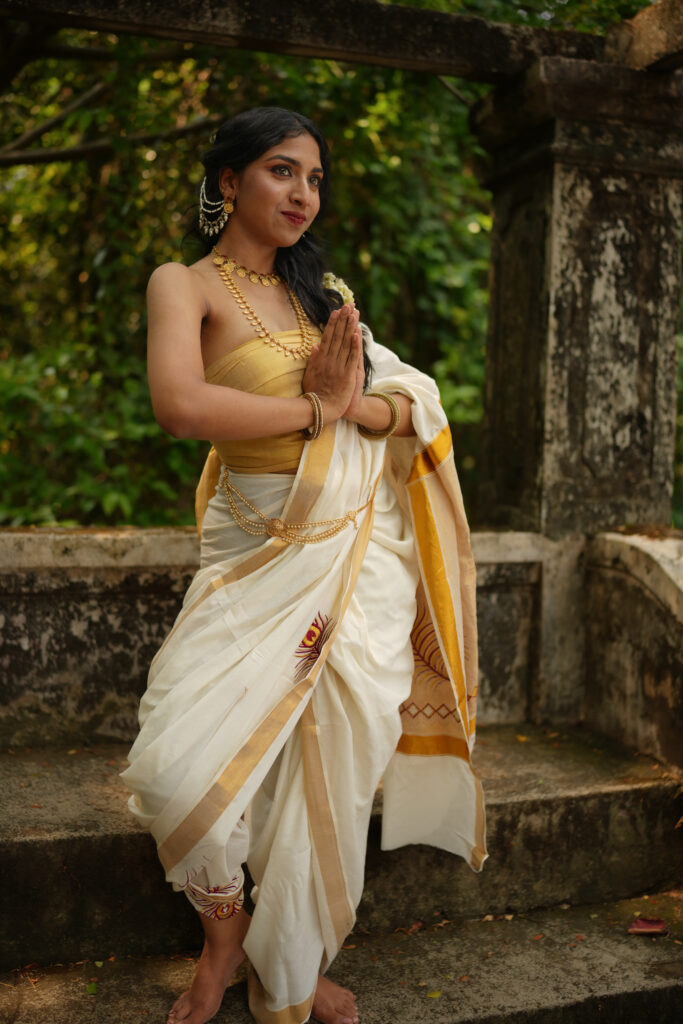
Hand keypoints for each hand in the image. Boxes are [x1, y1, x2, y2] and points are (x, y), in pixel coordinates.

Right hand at [302, 304, 360, 421]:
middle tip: (348, 305)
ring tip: (354, 313)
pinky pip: (351, 357)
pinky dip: (354, 345)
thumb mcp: (310, 376)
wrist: (322, 410)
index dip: (332, 323)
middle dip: (343, 320)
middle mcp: (329, 361)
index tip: (337, 311)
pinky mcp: (347, 375)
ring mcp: (338, 367)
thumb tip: (315, 345)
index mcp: (320, 360)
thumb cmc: (314, 394)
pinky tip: (357, 333)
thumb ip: (313, 360)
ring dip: (350, 327)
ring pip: (345, 343)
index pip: (327, 337)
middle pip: (337, 336)